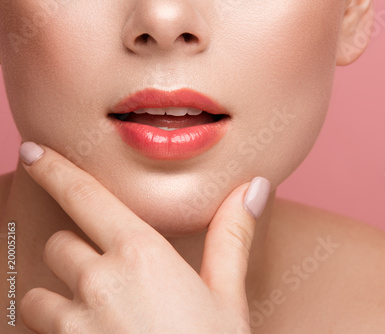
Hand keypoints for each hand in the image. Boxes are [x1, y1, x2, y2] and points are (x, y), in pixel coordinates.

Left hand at [18, 142, 270, 333]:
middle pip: (60, 246)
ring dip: (57, 299)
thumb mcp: (227, 295)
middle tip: (101, 274)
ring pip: (40, 296)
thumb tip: (253, 187)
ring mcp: (74, 325)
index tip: (33, 153)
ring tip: (90, 317)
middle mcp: (99, 281)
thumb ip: (232, 237)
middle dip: (74, 254)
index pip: (84, 197)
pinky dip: (54, 333)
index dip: (54, 169)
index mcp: (141, 255)